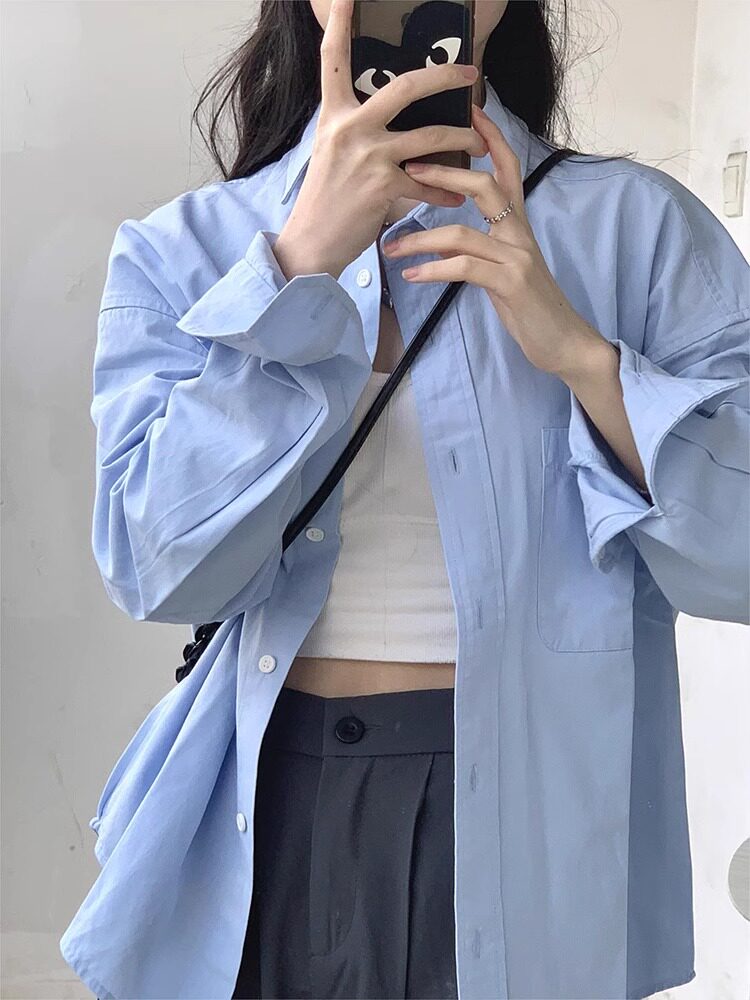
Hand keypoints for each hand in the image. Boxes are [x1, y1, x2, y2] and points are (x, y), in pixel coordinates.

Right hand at [272, 0, 488, 282]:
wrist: (313, 243)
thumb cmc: (326, 200)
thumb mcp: (332, 153)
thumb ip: (359, 128)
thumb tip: (397, 117)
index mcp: (334, 115)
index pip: (332, 60)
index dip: (338, 22)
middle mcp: (350, 128)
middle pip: (405, 86)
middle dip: (444, 76)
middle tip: (470, 72)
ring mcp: (368, 156)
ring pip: (430, 137)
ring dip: (462, 140)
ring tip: (478, 144)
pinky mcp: (384, 186)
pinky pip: (427, 183)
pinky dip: (446, 191)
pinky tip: (456, 196)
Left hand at [381, 102, 611, 380]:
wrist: (565, 342)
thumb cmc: (531, 307)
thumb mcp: (507, 269)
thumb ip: (484, 247)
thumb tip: (451, 238)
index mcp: (518, 226)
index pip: (506, 169)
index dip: (490, 137)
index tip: (467, 110)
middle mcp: (520, 234)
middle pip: (484, 185)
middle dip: (444, 172)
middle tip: (408, 167)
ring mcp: (516, 258)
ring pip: (462, 232)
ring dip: (421, 238)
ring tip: (390, 247)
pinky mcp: (510, 284)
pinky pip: (464, 268)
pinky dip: (433, 270)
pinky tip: (411, 275)